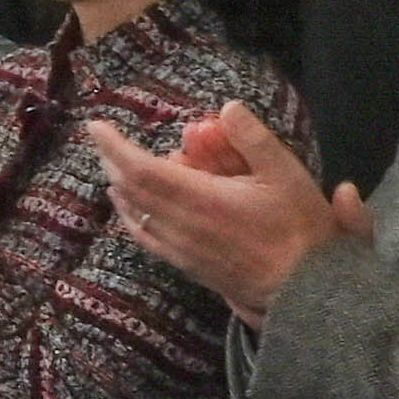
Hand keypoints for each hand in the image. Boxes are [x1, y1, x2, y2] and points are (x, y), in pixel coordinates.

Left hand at [92, 99, 359, 315]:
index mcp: (200, 199)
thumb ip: (253, 138)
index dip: (115, 146)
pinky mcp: (187, 265)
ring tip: (113, 165)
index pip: (141, 169)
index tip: (96, 126)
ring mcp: (181, 249)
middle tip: (105, 139)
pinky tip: (129, 208)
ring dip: (120, 186)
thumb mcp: (286, 173)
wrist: (303, 290)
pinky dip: (131, 217)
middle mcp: (182, 225)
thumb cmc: (298, 228)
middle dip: (112, 161)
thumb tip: (226, 108)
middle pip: (131, 190)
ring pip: (135, 214)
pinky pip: (147, 239)